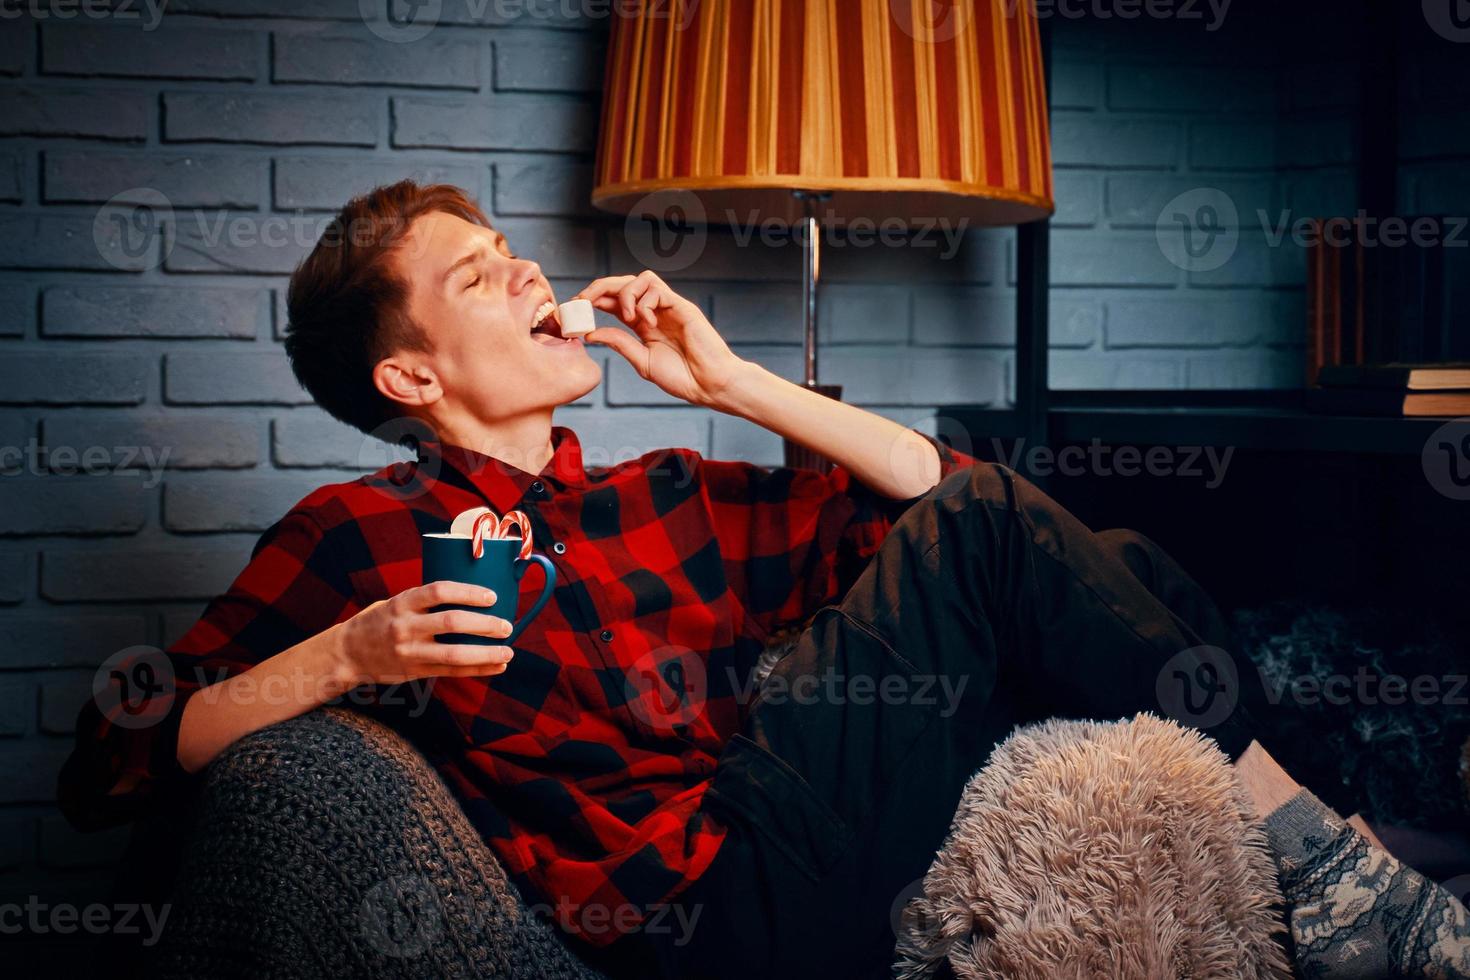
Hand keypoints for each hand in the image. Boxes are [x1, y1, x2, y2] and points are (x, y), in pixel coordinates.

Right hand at [336, 581, 515, 684]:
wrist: (347, 653)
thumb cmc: (379, 621)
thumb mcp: (396, 602)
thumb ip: (425, 600)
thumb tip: (471, 595)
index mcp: (402, 603)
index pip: (439, 591)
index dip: (468, 592)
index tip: (492, 596)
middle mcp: (406, 626)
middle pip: (452, 623)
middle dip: (485, 624)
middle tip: (507, 625)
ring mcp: (410, 651)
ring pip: (455, 653)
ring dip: (486, 653)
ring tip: (508, 651)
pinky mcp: (415, 671)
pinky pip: (452, 671)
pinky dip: (478, 669)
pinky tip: (497, 666)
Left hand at [575, 270, 748, 407]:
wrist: (710, 384)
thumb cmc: (682, 377)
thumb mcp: (642, 361)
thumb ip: (619, 343)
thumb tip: (590, 332)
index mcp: (644, 324)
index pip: (614, 302)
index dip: (593, 299)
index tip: (575, 308)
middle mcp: (655, 311)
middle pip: (623, 283)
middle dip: (600, 287)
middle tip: (583, 300)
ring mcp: (669, 307)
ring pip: (640, 279)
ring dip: (625, 293)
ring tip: (626, 316)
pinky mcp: (682, 306)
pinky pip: (656, 288)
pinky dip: (644, 302)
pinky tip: (648, 322)